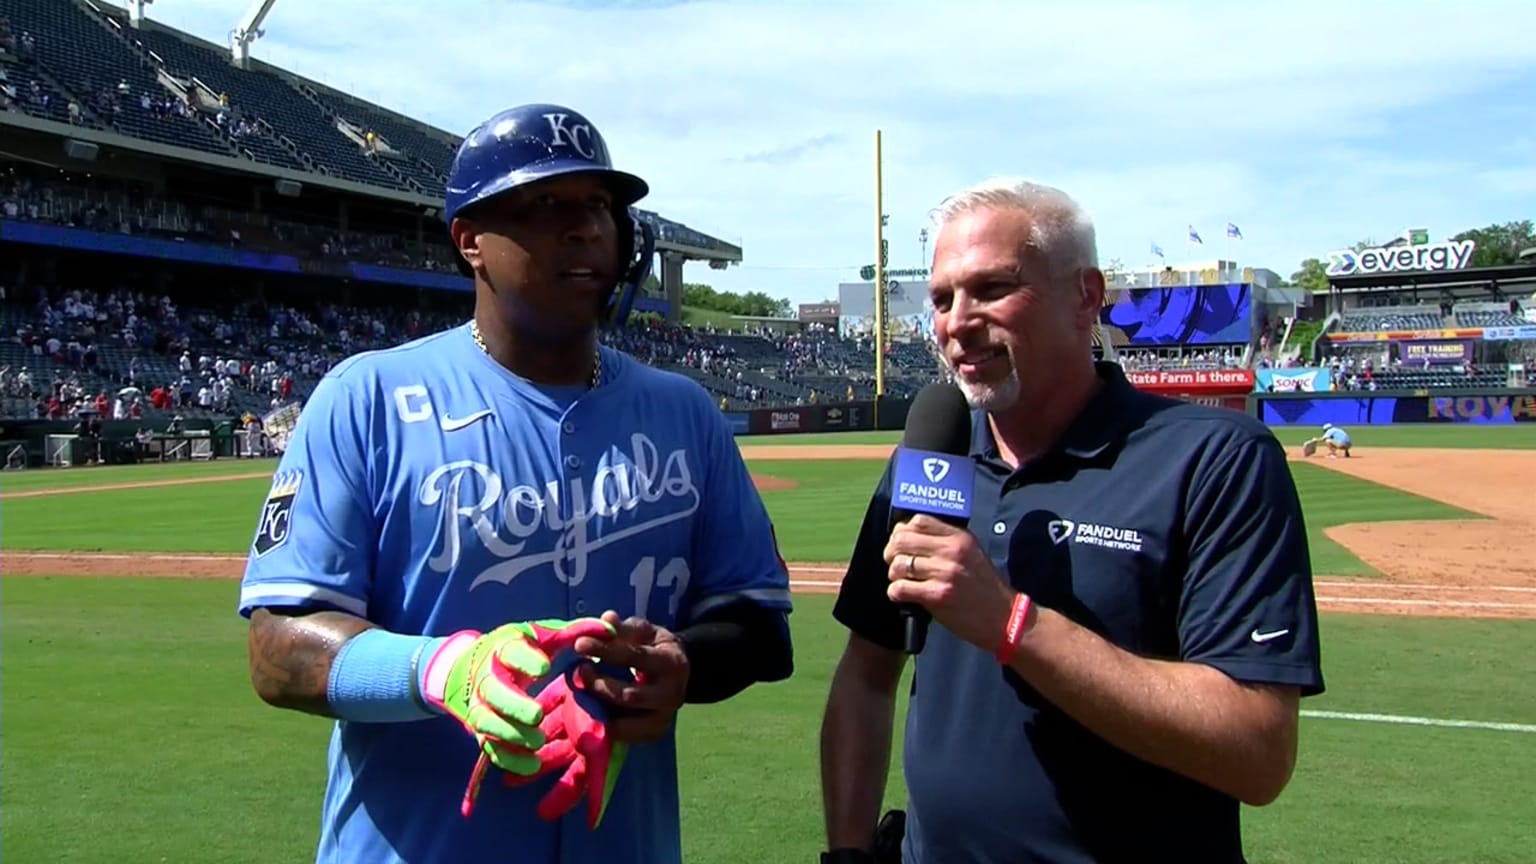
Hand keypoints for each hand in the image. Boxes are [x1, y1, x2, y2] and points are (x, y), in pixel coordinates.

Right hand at [420, 618, 615, 815]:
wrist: (475, 667)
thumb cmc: (522, 650)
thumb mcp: (544, 637)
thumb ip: (575, 632)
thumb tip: (609, 627)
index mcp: (504, 648)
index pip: (510, 651)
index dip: (525, 660)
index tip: (545, 668)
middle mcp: (487, 676)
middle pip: (494, 691)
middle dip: (514, 705)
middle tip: (537, 715)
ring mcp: (480, 705)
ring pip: (488, 723)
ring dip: (511, 734)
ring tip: (537, 742)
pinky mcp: (481, 730)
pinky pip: (491, 747)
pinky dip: (509, 758)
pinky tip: (531, 763)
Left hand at [571, 611, 689, 743]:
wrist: (681, 672)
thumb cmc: (656, 648)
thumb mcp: (646, 632)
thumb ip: (626, 628)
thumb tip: (607, 618)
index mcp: (671, 663)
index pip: (634, 657)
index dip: (605, 650)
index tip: (580, 644)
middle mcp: (671, 694)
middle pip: (627, 695)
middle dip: (598, 684)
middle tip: (579, 671)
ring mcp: (664, 717)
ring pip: (624, 722)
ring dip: (598, 709)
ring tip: (581, 693)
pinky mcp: (655, 733)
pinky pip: (625, 736)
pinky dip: (605, 726)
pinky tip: (592, 711)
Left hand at [884, 514, 1015, 652]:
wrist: (1004, 617)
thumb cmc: (983, 587)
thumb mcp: (971, 553)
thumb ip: (945, 542)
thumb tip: (908, 536)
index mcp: (959, 537)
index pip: (918, 521)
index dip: (902, 530)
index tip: (900, 543)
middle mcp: (952, 551)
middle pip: (902, 540)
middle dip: (891, 552)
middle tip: (895, 563)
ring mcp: (945, 573)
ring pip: (898, 565)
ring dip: (894, 575)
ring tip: (902, 582)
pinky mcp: (939, 595)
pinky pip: (901, 588)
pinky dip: (896, 592)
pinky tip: (902, 596)